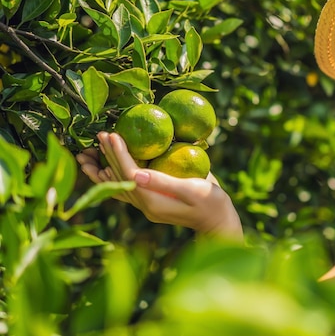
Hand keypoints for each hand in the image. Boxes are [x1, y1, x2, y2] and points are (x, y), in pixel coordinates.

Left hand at [76, 132, 242, 239]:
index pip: (129, 175)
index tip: (112, 135)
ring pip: (118, 185)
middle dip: (109, 155)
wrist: (218, 222)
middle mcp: (145, 205)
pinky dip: (114, 176)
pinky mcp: (152, 202)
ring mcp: (147, 205)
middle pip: (120, 179)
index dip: (119, 154)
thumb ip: (164, 183)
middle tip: (100, 134)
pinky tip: (107, 167)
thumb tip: (136, 174)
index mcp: (153, 202)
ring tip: (92, 151)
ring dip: (104, 166)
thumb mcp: (193, 190)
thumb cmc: (212, 204)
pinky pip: (127, 189)